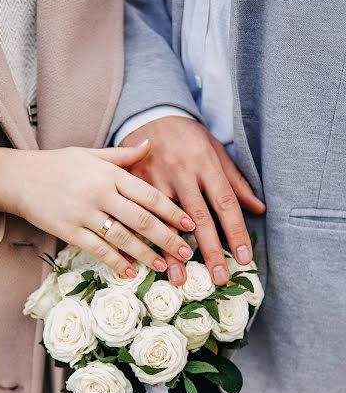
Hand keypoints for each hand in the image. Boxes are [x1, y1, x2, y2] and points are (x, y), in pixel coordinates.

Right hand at [0, 142, 194, 277]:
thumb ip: (122, 155)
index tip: (189, 224)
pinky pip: (98, 250)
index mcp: (108, 173)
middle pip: (141, 219)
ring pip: (122, 238)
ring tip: (163, 265)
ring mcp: (83, 214)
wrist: (18, 177)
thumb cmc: (58, 164)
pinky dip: (116, 262)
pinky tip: (131, 272)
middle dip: (166, 237)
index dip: (171, 211)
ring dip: (145, 253)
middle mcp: (99, 193)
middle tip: (185, 252)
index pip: (148, 194)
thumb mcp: (90, 154)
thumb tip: (150, 144)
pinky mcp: (69, 231)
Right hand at [119, 117, 265, 284]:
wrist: (151, 113)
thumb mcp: (215, 151)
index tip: (243, 258)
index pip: (225, 203)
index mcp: (206, 163)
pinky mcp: (134, 182)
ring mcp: (155, 178)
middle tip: (217, 278)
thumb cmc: (188, 136)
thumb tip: (259, 208)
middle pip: (198, 217)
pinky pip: (139, 216)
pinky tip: (146, 260)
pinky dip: (143, 240)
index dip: (235, 232)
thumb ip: (235, 181)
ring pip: (165, 221)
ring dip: (171, 252)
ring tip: (179, 279)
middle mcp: (182, 172)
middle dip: (209, 250)